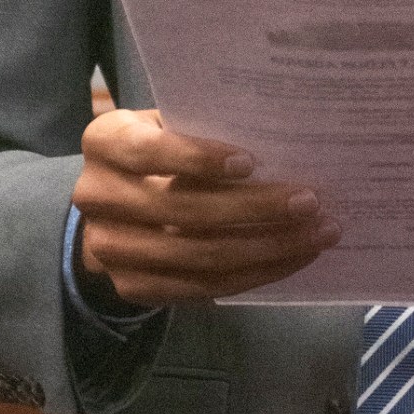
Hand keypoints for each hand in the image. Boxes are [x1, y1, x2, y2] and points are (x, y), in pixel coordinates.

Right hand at [71, 108, 338, 306]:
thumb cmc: (161, 151)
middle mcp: (96, 195)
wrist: (116, 209)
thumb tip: (286, 137)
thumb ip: (206, 127)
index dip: (199, 158)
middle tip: (310, 202)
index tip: (253, 162)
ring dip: (267, 247)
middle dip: (255, 208)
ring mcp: (110, 248)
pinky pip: (202, 287)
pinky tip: (292, 258)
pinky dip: (254, 274)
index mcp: (105, 141)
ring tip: (317, 234)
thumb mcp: (170, 126)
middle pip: (183, 210)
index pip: (149, 151)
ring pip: (199, 255)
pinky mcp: (131, 287)